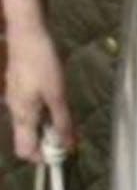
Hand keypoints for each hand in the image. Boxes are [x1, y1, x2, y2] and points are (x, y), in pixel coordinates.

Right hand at [4, 18, 77, 163]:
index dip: (43, 156)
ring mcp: (15, 97)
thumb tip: (68, 145)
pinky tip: (53, 95)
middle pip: (27, 138)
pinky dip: (42, 109)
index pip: (26, 151)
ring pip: (29, 122)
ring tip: (62, 110)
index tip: (62, 149)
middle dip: (46, 140)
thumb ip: (62, 121)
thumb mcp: (57, 93)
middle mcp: (15, 110)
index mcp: (23, 116)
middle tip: (66, 130)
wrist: (27, 32)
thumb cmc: (41, 61)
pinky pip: (28, 107)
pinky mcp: (18, 86)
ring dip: (46, 123)